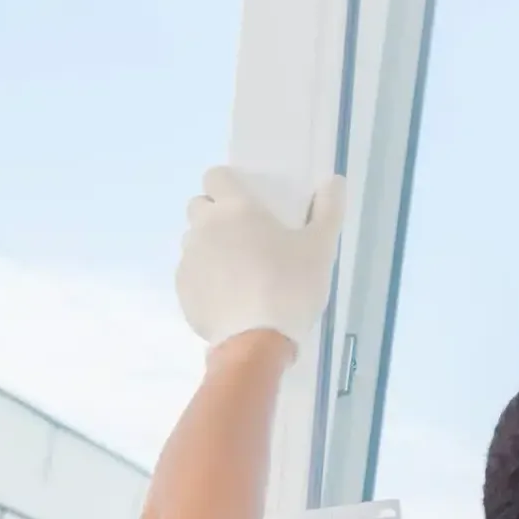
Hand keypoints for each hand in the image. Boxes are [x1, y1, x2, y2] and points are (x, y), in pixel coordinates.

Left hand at [176, 167, 346, 352]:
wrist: (256, 341)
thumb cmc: (291, 286)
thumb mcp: (320, 248)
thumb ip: (328, 210)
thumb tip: (335, 181)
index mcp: (236, 209)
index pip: (216, 176)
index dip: (229, 184)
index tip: (249, 201)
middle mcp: (204, 228)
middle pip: (200, 206)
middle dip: (218, 214)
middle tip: (247, 236)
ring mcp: (189, 259)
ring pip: (194, 241)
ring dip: (211, 246)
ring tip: (240, 271)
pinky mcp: (183, 290)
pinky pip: (191, 273)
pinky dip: (206, 278)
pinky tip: (231, 297)